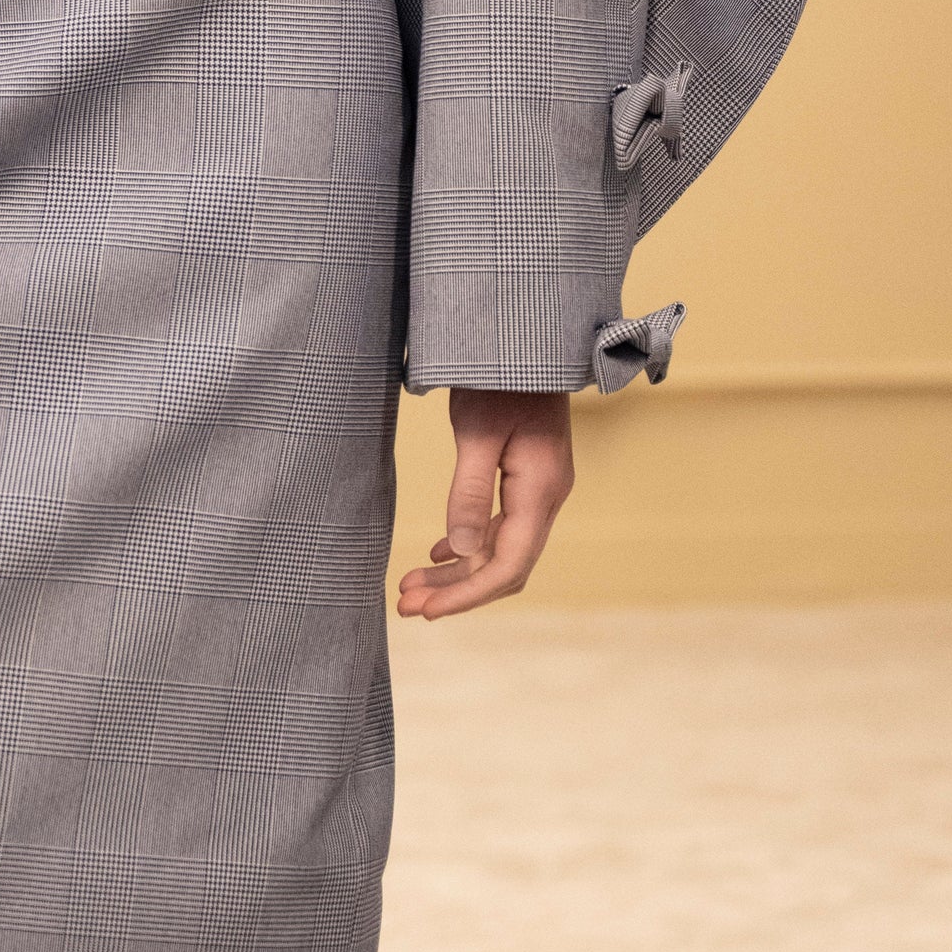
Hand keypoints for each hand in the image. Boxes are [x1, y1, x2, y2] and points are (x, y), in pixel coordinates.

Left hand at [395, 388, 573, 619]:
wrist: (526, 339)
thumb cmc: (500, 377)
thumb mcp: (477, 430)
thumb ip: (471, 491)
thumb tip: (462, 552)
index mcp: (540, 489)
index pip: (508, 564)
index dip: (467, 595)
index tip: (426, 612)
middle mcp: (547, 496)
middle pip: (504, 564)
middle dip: (456, 591)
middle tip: (404, 606)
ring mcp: (539, 487)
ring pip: (499, 548)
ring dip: (458, 571)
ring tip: (411, 586)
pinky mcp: (526, 476)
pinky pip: (500, 525)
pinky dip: (468, 544)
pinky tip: (439, 554)